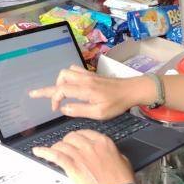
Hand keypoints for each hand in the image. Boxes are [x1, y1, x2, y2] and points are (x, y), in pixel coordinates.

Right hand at [28, 66, 157, 120]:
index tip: (50, 107)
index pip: (61, 89)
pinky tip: (73, 86)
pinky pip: (75, 71)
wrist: (132, 90)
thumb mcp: (99, 113)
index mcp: (84, 89)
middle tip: (55, 102)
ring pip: (67, 72)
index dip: (51, 97)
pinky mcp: (92, 75)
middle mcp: (84, 79)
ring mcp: (88, 75)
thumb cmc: (117, 103)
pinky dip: (69, 77)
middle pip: (61, 77)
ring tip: (62, 94)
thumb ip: (79, 110)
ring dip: (61, 82)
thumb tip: (64, 108)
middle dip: (53, 88)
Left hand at [32, 130, 134, 183]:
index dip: (77, 138)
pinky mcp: (73, 167)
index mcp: (103, 142)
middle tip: (64, 149)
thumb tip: (105, 153)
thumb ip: (111, 153)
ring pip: (62, 145)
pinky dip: (44, 152)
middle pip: (71, 137)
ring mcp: (80, 155)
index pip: (84, 133)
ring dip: (55, 148)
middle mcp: (90, 145)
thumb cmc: (123, 181)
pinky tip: (37, 151)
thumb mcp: (122, 160)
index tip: (74, 142)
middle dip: (66, 142)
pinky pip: (55, 155)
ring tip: (51, 152)